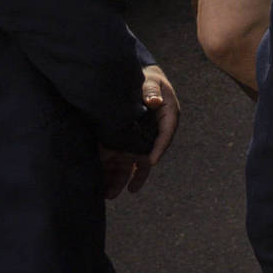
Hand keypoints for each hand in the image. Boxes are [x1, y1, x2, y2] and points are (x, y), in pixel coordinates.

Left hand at [106, 66, 178, 198]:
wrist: (136, 78)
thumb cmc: (148, 80)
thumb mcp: (151, 82)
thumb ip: (151, 91)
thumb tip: (154, 101)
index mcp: (167, 116)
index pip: (165, 134)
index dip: (158, 148)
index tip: (150, 161)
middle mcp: (154, 131)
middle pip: (147, 155)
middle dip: (137, 173)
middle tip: (130, 189)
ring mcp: (140, 138)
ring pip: (132, 161)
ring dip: (121, 178)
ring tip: (111, 194)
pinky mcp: (126, 141)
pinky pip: (122, 158)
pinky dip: (114, 172)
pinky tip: (106, 187)